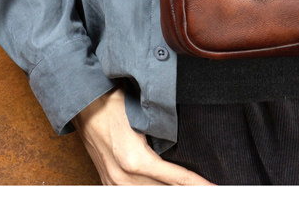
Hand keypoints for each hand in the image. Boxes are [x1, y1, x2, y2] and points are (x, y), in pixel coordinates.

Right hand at [72, 87, 213, 184]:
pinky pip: (134, 195)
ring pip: (149, 197)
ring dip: (170, 194)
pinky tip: (167, 192)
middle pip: (165, 194)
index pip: (177, 179)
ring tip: (193, 193)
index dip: (198, 185)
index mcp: (136, 160)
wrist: (83, 105)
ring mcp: (114, 184)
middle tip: (210, 193)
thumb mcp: (144, 113)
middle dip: (188, 193)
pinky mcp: (109, 183)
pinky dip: (153, 193)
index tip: (214, 190)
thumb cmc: (113, 102)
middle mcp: (124, 178)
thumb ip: (165, 130)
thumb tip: (188, 137)